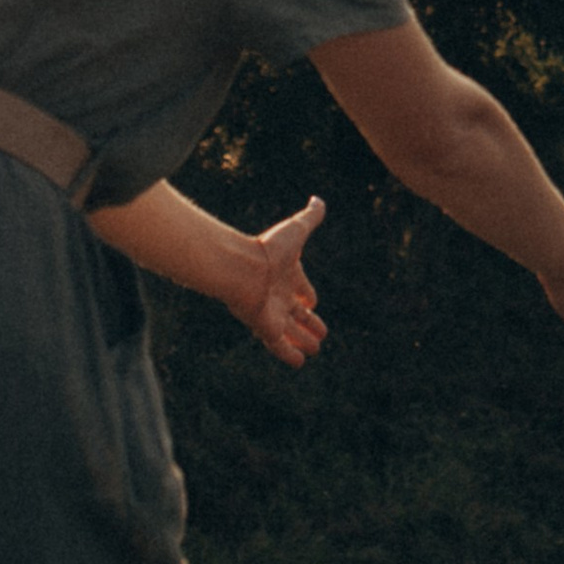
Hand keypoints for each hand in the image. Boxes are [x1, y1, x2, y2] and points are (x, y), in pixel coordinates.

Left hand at [239, 197, 328, 369]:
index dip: (308, 295)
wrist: (242, 268)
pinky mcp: (266, 328)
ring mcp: (273, 314)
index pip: (302, 290)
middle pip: (297, 313)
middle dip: (310, 323)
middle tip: (321, 333)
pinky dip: (289, 354)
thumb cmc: (268, 249)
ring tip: (316, 350)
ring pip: (291, 332)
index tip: (312, 302)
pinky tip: (300, 363)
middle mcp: (280, 296)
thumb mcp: (296, 230)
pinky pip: (279, 346)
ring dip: (304, 341)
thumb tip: (319, 200)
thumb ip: (310, 217)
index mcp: (288, 275)